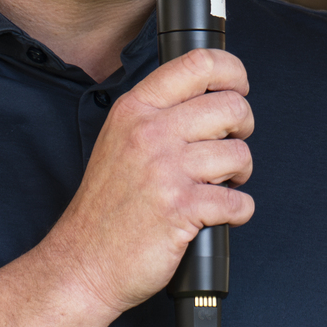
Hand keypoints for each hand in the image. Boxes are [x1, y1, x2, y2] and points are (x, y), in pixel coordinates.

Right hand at [42, 48, 253, 314]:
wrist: (83, 262)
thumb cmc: (107, 207)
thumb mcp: (120, 141)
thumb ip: (159, 114)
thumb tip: (214, 97)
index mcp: (135, 110)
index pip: (198, 63)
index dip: (232, 72)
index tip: (238, 87)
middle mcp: (149, 133)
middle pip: (231, 106)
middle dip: (243, 129)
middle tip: (229, 149)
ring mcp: (164, 170)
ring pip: (240, 154)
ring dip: (240, 175)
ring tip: (219, 186)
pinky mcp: (180, 208)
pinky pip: (238, 201)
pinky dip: (238, 212)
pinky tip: (218, 215)